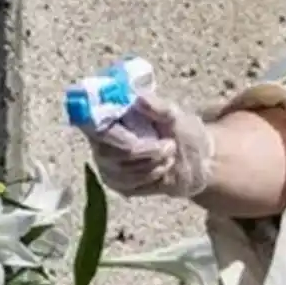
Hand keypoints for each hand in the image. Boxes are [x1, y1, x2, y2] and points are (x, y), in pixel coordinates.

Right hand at [85, 93, 214, 198]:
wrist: (194, 161)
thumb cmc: (179, 132)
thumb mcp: (175, 116)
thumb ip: (159, 107)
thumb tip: (139, 99)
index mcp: (110, 116)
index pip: (91, 123)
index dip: (107, 130)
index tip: (136, 135)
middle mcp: (101, 140)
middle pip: (110, 152)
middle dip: (144, 151)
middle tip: (169, 145)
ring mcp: (105, 163)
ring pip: (121, 171)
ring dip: (152, 164)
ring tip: (169, 154)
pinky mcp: (115, 182)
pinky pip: (128, 185)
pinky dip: (150, 176)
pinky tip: (162, 167)